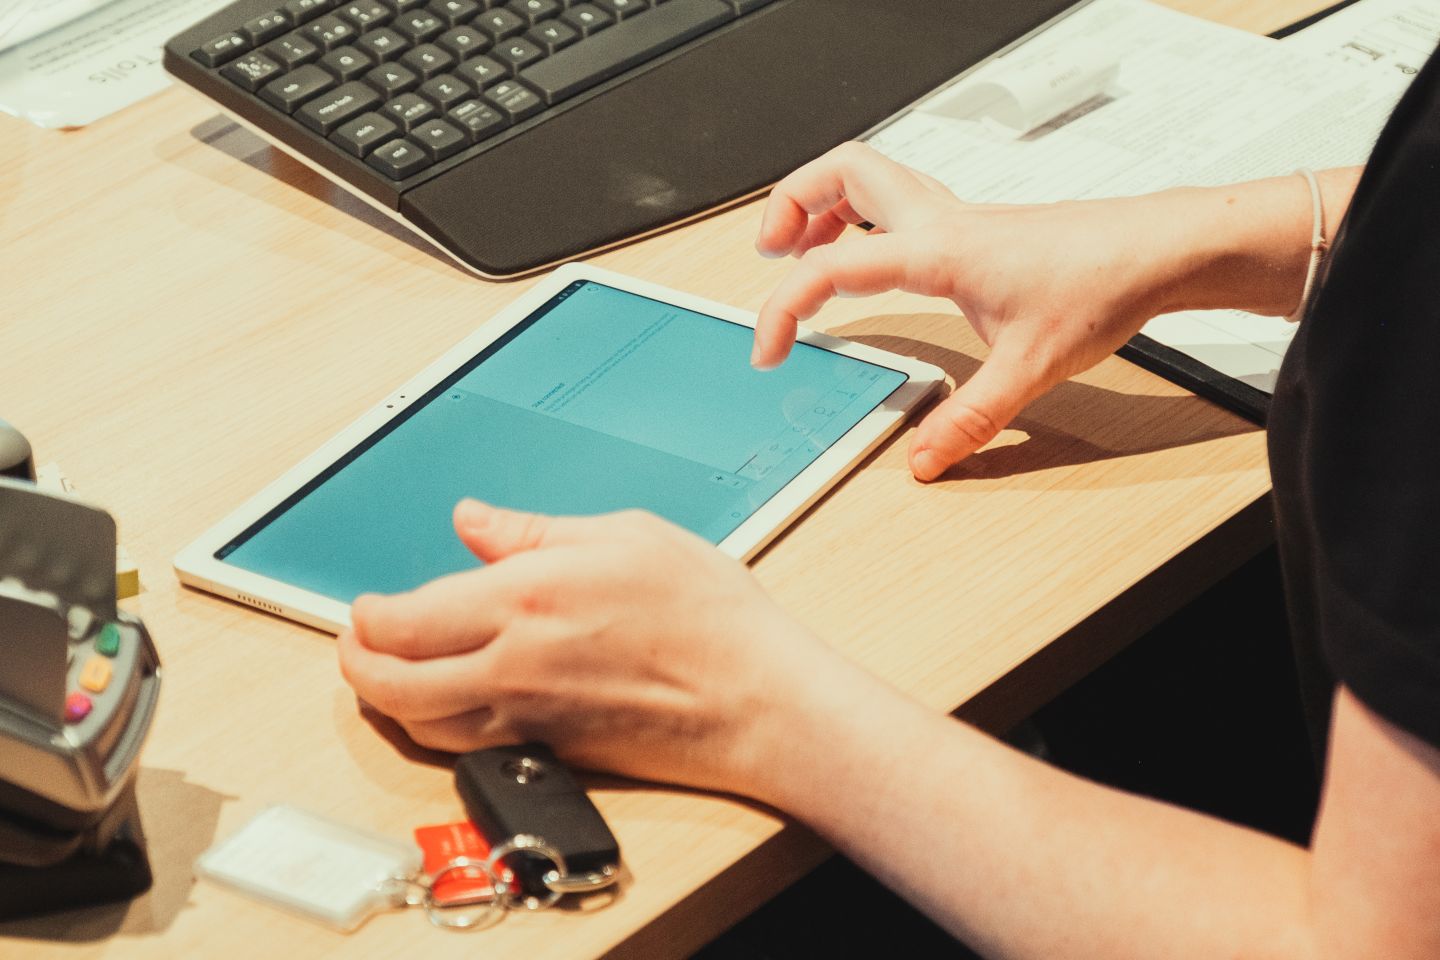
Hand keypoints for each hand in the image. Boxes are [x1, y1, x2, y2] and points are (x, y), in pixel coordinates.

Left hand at [337, 499, 855, 792]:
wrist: (755, 699)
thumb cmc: (706, 614)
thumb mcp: (625, 536)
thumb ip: (535, 531)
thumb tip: (474, 520)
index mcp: (524, 600)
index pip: (405, 621)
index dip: (369, 618)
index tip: (367, 606)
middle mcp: (512, 666)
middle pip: (393, 684)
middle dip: (357, 664)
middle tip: (355, 644)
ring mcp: (529, 718)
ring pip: (422, 725)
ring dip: (387, 701)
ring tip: (385, 675)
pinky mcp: (551, 751)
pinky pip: (466, 749)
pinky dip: (434, 730)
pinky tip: (445, 709)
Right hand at [753, 142, 1197, 480]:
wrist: (1155, 249)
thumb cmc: (1101, 285)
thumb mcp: (1029, 367)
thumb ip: (971, 419)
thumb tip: (925, 459)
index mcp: (937, 249)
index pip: (831, 264)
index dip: (784, 307)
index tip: (771, 350)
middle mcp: (939, 220)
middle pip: (841, 170)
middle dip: (790, 202)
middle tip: (769, 252)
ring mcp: (956, 215)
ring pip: (868, 175)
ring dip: (823, 200)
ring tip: (802, 249)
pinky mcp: (972, 225)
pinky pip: (897, 202)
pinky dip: (861, 218)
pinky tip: (873, 262)